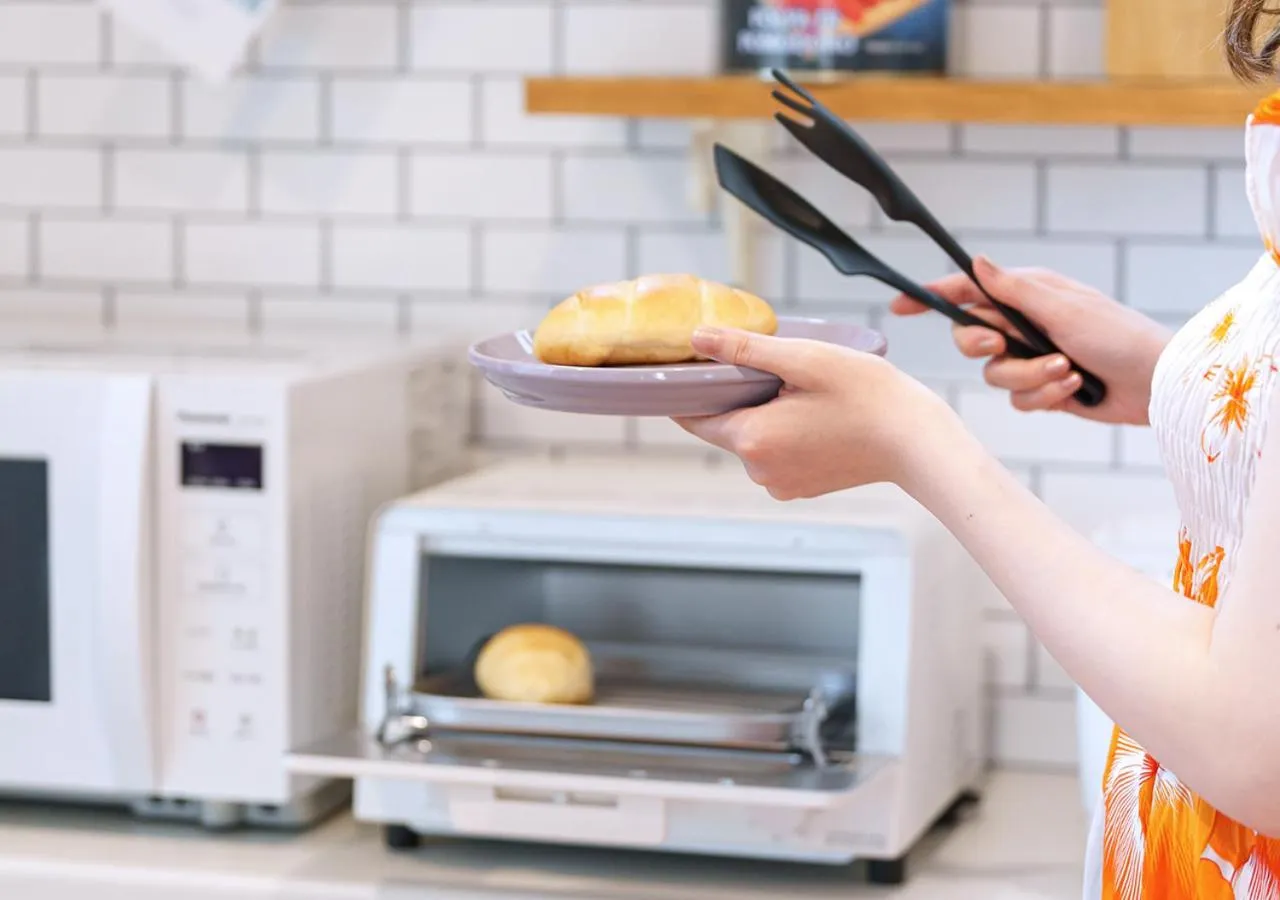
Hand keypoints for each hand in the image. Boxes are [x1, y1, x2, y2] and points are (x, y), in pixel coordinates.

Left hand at [672, 326, 957, 499]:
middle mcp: (758, 470)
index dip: (690, 390)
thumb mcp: (804, 358)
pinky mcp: (800, 489)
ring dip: (763, 414)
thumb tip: (697, 339)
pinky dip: (784, 434)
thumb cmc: (867, 395)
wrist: (916, 441)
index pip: (693, 416)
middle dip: (736, 397)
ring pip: (751, 440)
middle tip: (769, 367)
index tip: (697, 366)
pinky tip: (813, 414)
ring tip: (799, 389)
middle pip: (724, 427)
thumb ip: (744, 349)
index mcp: (752, 438)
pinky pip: (775, 456)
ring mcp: (780, 485)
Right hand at [891, 256, 1172, 425]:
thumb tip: (977, 262)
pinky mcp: (1044, 389)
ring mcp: (1034, 357)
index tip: (901, 305)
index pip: (968, 292)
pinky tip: (1073, 389)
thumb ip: (1012, 291)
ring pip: (995, 375)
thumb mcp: (1061, 308)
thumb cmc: (1117, 336)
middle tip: (1003, 346)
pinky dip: (1045, 395)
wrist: (1156, 383)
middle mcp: (1025, 324)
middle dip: (985, 348)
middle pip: (971, 339)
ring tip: (1065, 372)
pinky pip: (1019, 398)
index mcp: (1028, 295)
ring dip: (1030, 377)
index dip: (933, 298)